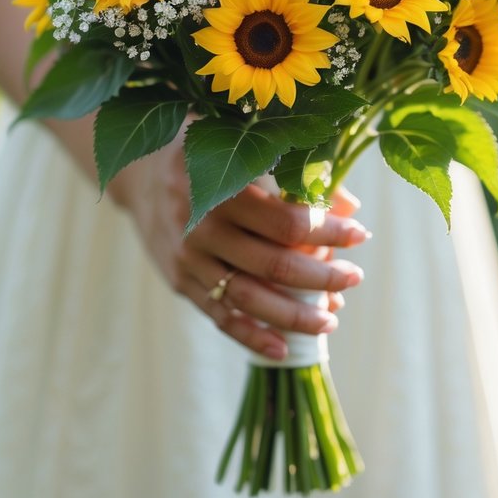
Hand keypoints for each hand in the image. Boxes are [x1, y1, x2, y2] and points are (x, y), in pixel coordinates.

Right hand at [111, 131, 368, 360]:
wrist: (137, 172)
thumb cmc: (204, 151)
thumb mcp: (244, 147)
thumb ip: (295, 173)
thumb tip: (349, 207)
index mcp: (221, 186)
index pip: (286, 220)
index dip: (328, 230)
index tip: (360, 234)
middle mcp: (201, 225)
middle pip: (273, 263)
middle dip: (321, 276)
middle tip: (354, 277)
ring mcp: (188, 258)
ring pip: (248, 297)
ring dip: (294, 315)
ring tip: (331, 319)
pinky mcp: (180, 282)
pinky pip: (219, 317)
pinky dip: (252, 337)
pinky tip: (284, 349)